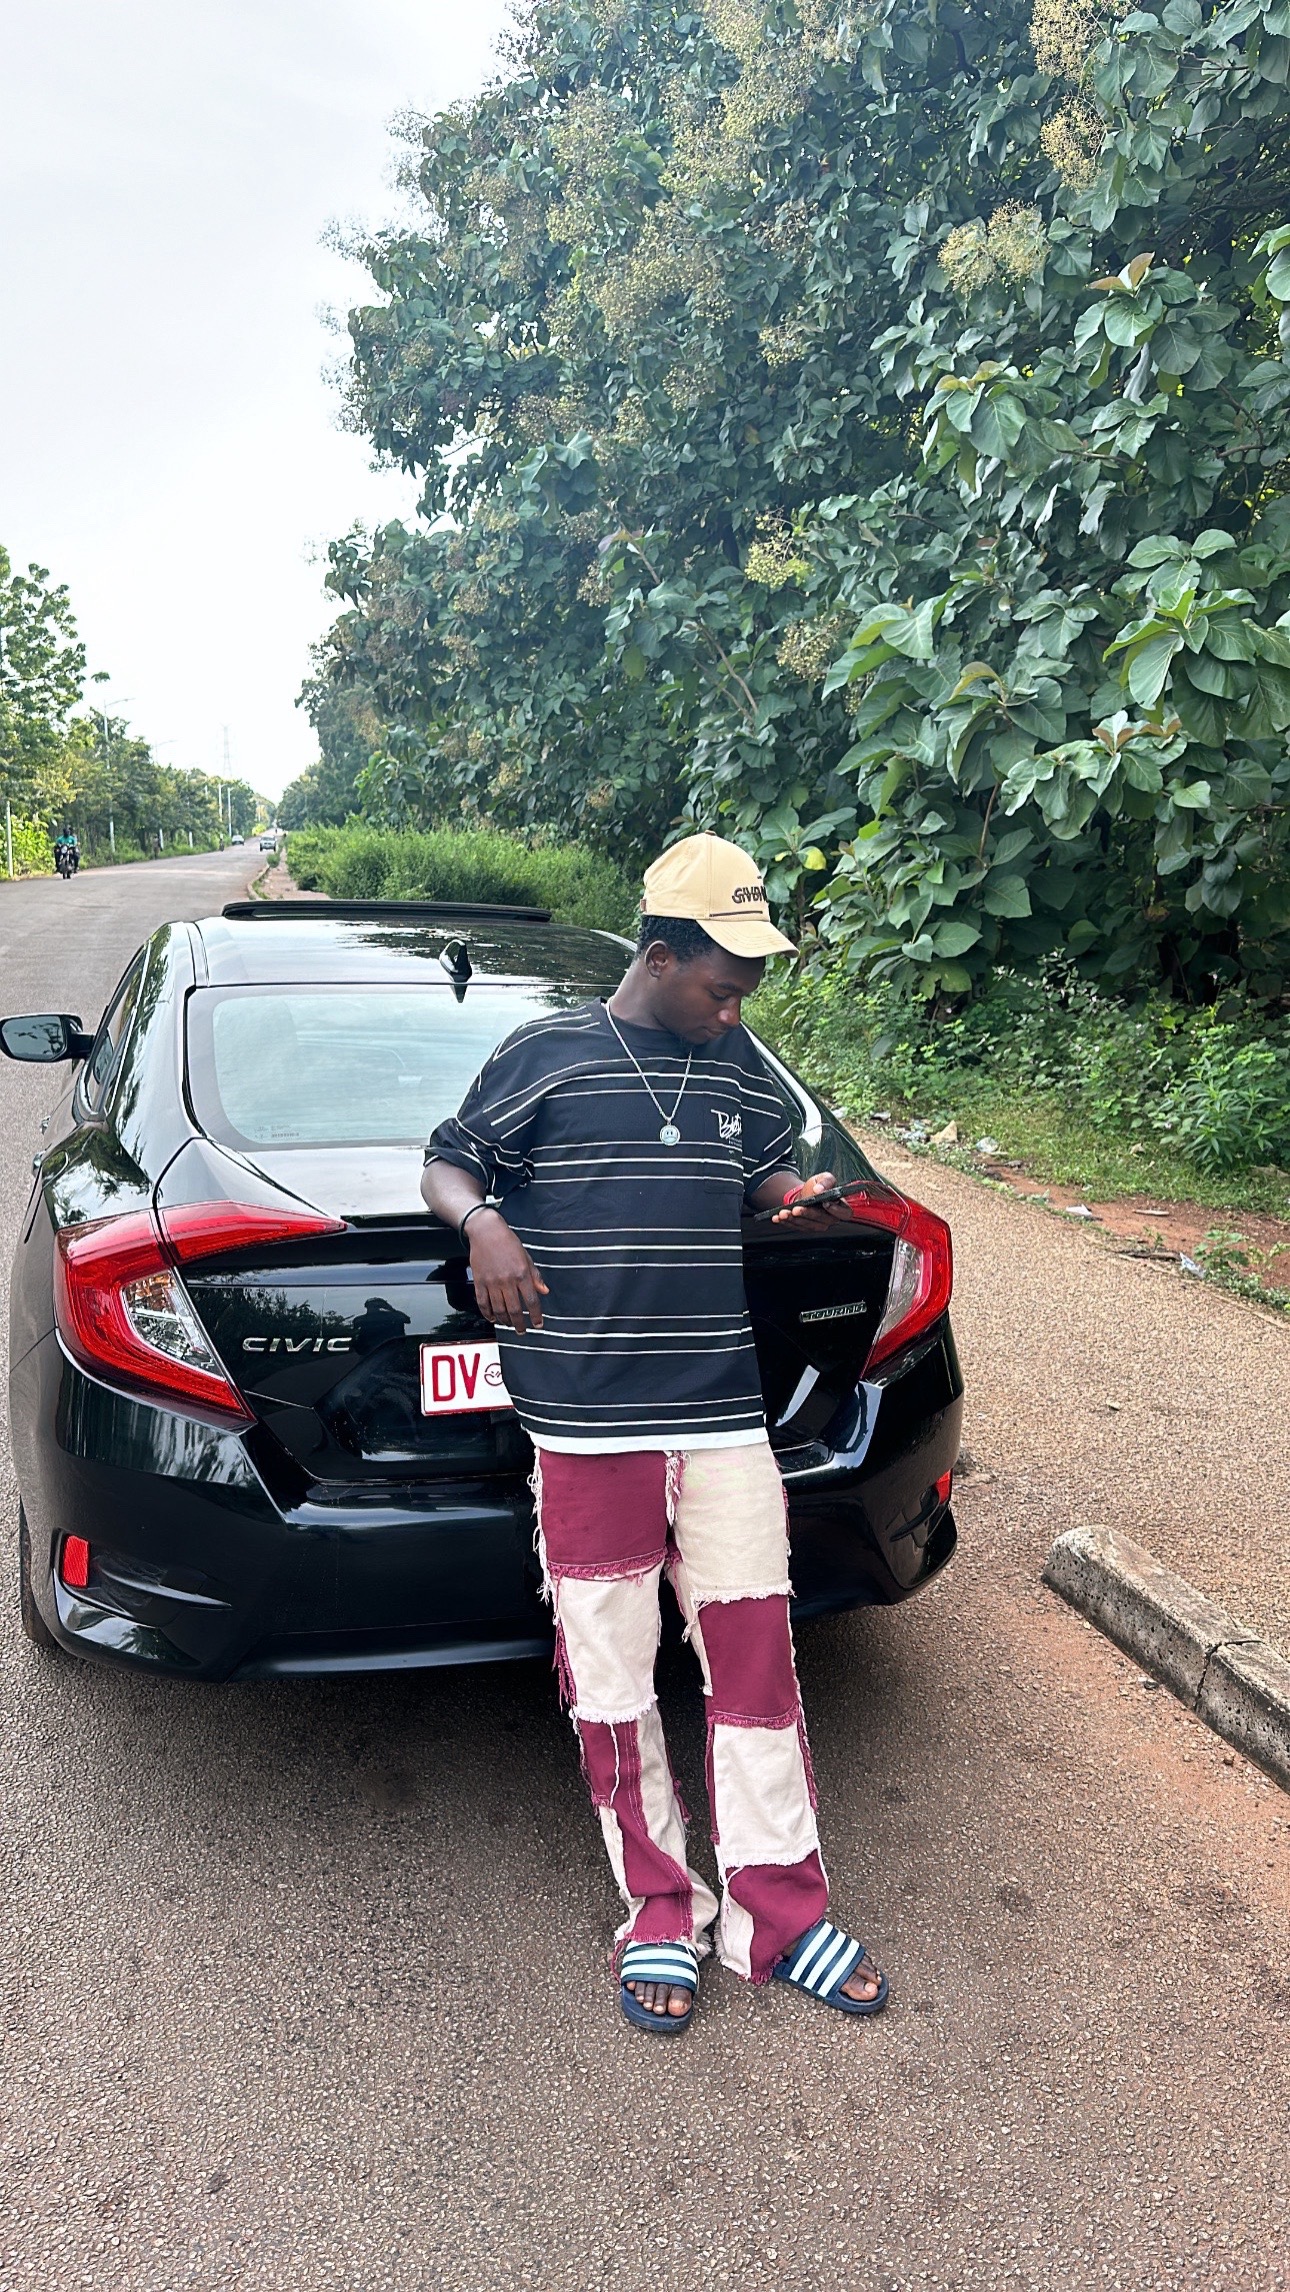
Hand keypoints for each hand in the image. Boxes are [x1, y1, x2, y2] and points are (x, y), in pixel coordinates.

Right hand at [467, 1209, 549, 1332]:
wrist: (486, 1231)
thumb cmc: (507, 1242)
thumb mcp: (526, 1257)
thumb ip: (535, 1276)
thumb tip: (544, 1291)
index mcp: (521, 1273)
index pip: (532, 1301)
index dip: (536, 1316)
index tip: (538, 1324)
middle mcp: (507, 1280)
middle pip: (515, 1309)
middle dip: (520, 1324)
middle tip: (522, 1331)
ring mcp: (492, 1282)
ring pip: (499, 1309)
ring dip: (505, 1321)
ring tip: (509, 1324)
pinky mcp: (479, 1281)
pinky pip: (483, 1303)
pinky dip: (488, 1314)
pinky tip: (492, 1318)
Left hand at [769, 1170, 853, 1230]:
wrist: (805, 1194)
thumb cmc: (817, 1187)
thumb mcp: (824, 1178)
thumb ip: (826, 1181)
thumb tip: (819, 1189)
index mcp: (841, 1207)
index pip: (843, 1213)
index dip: (835, 1209)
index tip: (824, 1203)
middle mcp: (831, 1219)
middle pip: (822, 1220)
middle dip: (808, 1214)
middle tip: (796, 1209)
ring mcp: (818, 1225)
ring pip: (808, 1225)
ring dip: (794, 1220)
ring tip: (783, 1213)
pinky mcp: (806, 1228)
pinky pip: (796, 1227)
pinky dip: (786, 1222)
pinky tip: (777, 1217)